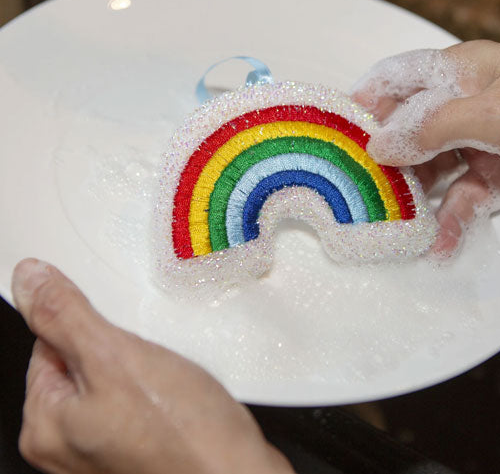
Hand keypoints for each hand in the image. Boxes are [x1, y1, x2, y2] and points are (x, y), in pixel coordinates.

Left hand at [11, 259, 292, 473]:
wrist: (235, 473)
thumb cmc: (181, 434)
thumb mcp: (113, 356)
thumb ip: (64, 315)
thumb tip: (29, 280)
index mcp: (46, 425)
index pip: (48, 344)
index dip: (86, 325)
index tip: (114, 325)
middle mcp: (67, 446)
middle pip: (82, 363)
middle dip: (117, 346)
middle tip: (146, 355)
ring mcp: (103, 451)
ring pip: (115, 379)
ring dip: (141, 364)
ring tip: (166, 374)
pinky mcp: (138, 450)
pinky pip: (137, 400)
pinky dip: (156, 386)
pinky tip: (177, 390)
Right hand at [352, 41, 499, 254]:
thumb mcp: (492, 112)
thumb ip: (431, 127)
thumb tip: (378, 145)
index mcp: (458, 73)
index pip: (396, 78)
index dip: (364, 100)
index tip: (336, 132)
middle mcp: (462, 107)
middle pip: (406, 130)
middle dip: (383, 159)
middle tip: (357, 190)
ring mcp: (478, 144)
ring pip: (430, 170)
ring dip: (412, 197)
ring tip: (391, 225)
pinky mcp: (497, 179)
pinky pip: (462, 201)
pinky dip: (449, 222)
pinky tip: (437, 245)